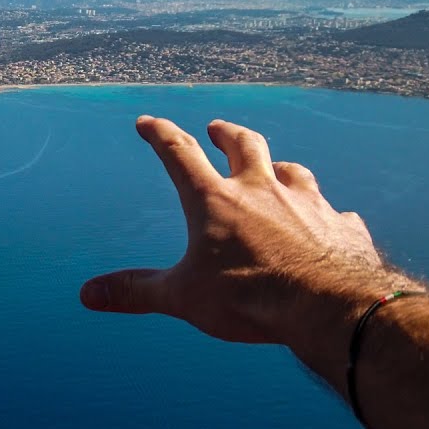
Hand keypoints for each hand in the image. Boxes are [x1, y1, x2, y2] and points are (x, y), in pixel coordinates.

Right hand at [79, 116, 398, 346]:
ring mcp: (307, 203)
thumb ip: (136, 292)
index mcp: (215, 201)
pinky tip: (331, 222)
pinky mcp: (341, 225)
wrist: (328, 305)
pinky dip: (328, 216)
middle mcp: (262, 190)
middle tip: (218, 128)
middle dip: (227, 134)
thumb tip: (87, 294)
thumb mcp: (183, 296)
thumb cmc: (249, 298)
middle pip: (244, 146)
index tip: (147, 122)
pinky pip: (335, 214)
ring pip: (293, 171)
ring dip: (281, 167)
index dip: (160, 135)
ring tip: (278, 169)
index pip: (179, 155)